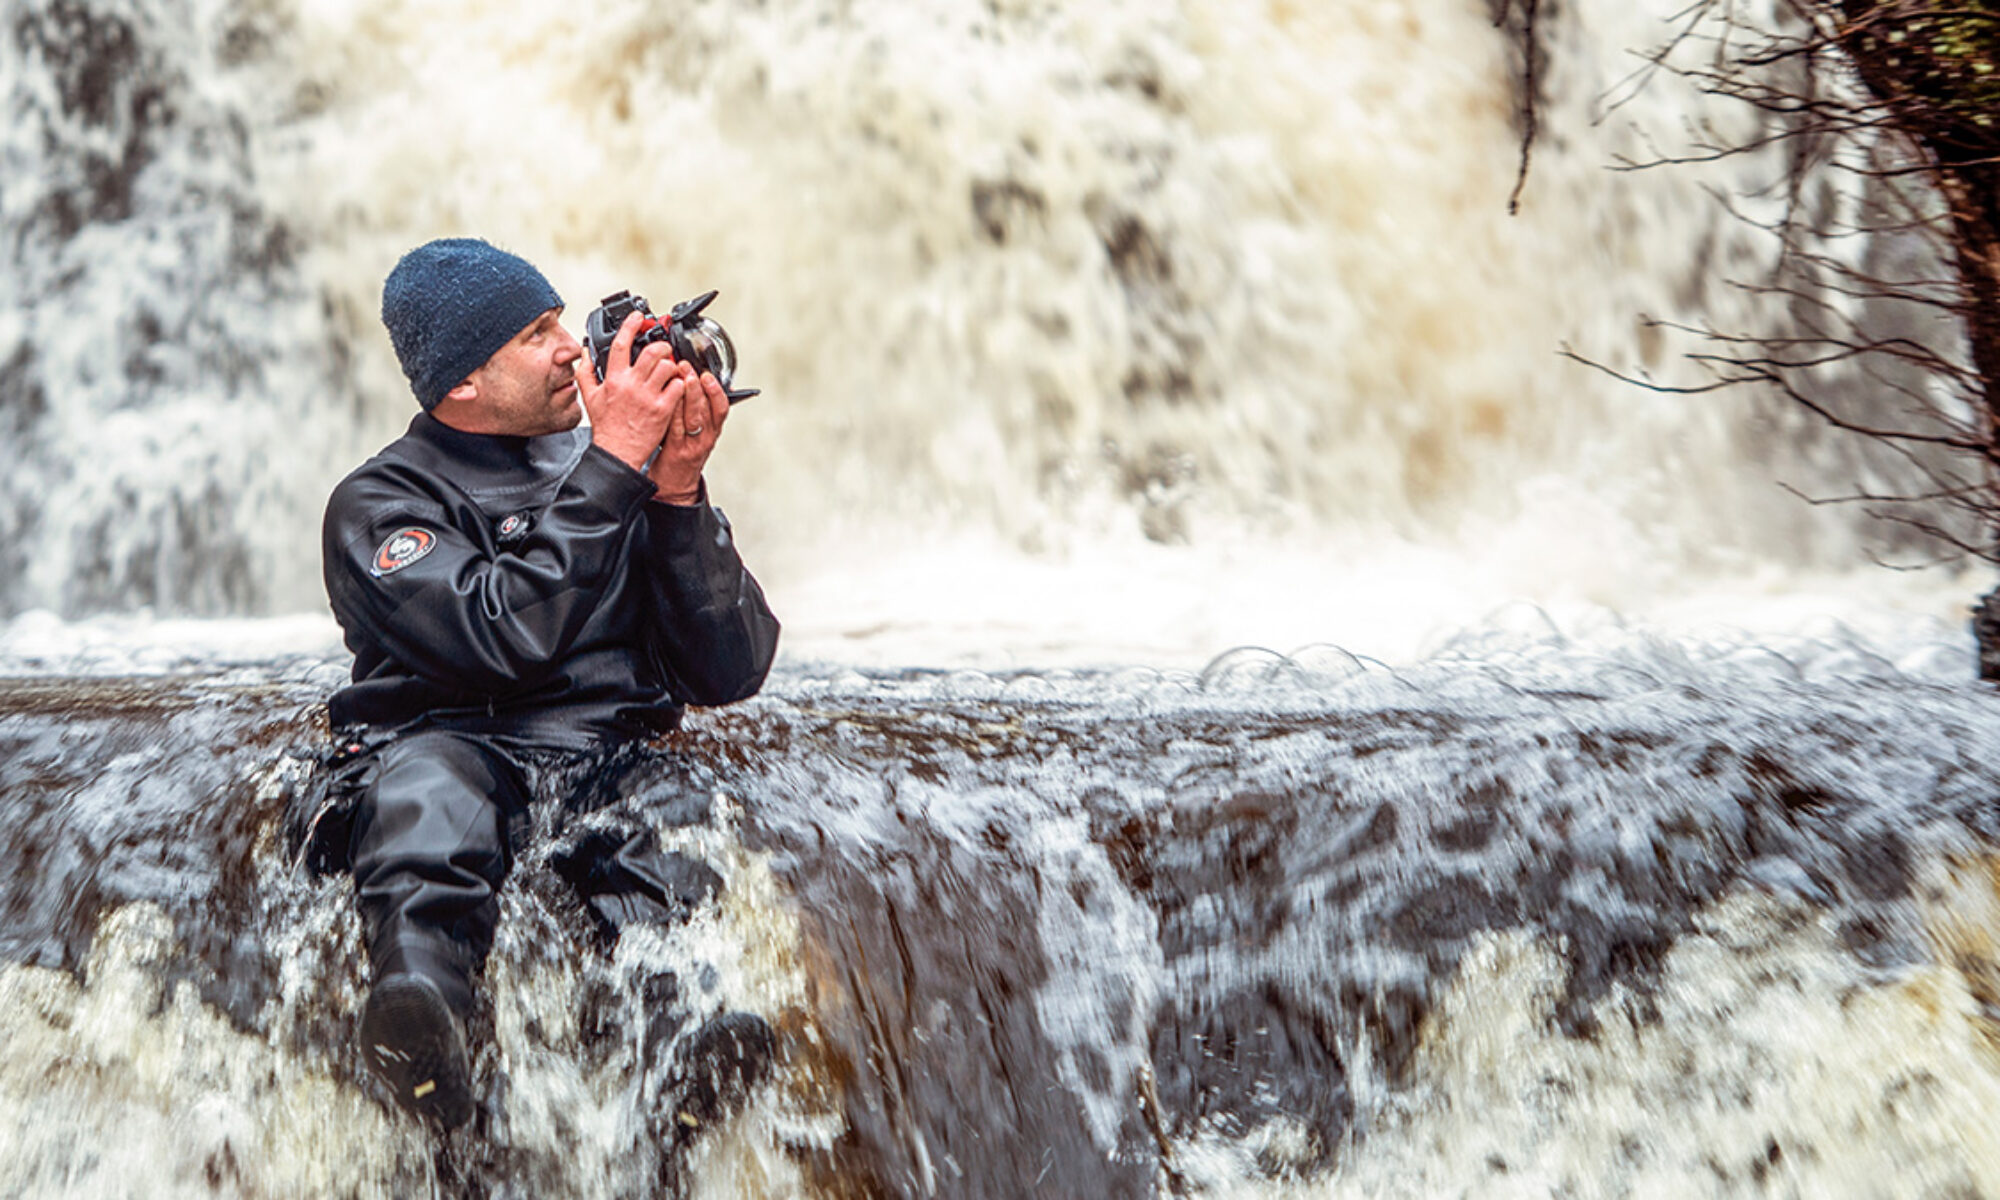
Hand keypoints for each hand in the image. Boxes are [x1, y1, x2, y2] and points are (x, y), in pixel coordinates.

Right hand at [574, 311, 680, 468]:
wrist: (617, 453)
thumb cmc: (607, 428)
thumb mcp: (590, 397)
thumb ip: (587, 372)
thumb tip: (586, 353)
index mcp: (614, 379)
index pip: (621, 344)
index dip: (631, 325)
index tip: (638, 316)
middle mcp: (631, 385)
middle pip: (653, 352)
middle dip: (662, 346)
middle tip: (664, 350)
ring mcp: (648, 397)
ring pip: (668, 366)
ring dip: (673, 365)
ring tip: (670, 371)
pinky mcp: (663, 409)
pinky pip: (679, 387)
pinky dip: (681, 383)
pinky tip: (676, 388)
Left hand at [649, 366, 729, 504]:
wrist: (675, 485)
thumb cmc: (682, 453)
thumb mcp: (696, 432)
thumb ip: (697, 409)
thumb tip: (692, 381)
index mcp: (713, 430)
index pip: (721, 407)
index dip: (716, 390)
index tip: (707, 374)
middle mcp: (706, 436)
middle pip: (707, 408)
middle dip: (697, 386)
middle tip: (687, 368)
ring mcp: (692, 444)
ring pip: (693, 416)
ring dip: (685, 395)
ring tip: (678, 377)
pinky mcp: (677, 450)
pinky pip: (676, 428)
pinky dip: (673, 411)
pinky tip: (666, 399)